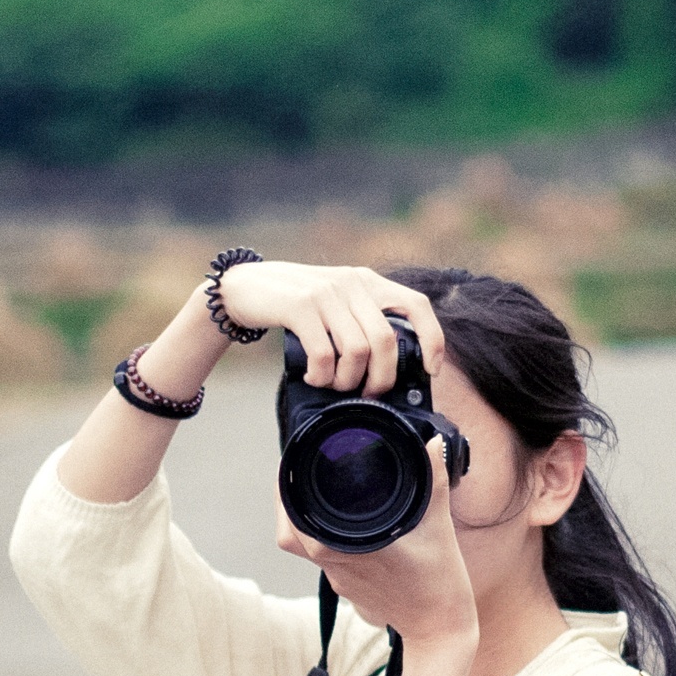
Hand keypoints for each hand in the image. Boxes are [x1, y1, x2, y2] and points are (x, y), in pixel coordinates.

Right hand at [210, 262, 443, 396]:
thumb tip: (389, 370)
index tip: (429, 370)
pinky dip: (323, 376)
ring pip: (358, 350)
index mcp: (368, 281)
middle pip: (386, 341)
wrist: (244, 286)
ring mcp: (327, 293)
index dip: (431, 339)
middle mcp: (352, 283)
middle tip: (367, 394)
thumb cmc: (295, 304)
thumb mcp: (335, 303)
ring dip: (348, 380)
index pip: (416, 305)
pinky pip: (325, 353)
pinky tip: (315, 379)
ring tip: (333, 385)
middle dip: (381, 378)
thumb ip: (360, 321)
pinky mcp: (300, 306)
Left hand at [278, 439, 478, 652]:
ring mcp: (340, 580)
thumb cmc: (439, 583)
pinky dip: (322, 536)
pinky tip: (341, 521)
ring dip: (302, 520)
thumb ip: (433, 482)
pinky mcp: (349, 587)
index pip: (296, 523)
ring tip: (315, 490)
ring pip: (304, 547)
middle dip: (287, 502)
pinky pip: (323, 557)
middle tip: (295, 472)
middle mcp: (337, 566)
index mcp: (349, 550)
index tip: (289, 465)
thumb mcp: (438, 527)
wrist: (439, 630)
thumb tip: (433, 444)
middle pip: (290, 536)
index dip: (285, 493)